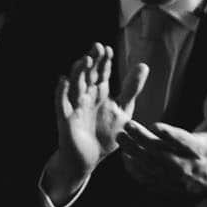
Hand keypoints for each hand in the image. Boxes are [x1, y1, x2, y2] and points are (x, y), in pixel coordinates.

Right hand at [51, 44, 146, 184]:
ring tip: (85, 60)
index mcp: (100, 92)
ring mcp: (75, 107)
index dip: (104, 61)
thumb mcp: (123, 109)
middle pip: (88, 75)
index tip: (108, 49)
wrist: (90, 159)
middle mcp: (87, 96)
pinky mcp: (66, 120)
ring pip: (75, 86)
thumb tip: (144, 65)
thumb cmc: (105, 133)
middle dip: (92, 61)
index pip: (102, 72)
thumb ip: (132, 88)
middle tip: (97, 47)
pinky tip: (64, 80)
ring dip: (78, 73)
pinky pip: (62, 104)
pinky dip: (61, 92)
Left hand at [114, 88, 206, 199]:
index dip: (168, 134)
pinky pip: (145, 177)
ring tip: (121, 137)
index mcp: (198, 148)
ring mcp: (172, 176)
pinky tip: (124, 155)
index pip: (182, 141)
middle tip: (128, 125)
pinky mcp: (164, 183)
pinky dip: (134, 167)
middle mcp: (184, 164)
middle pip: (160, 152)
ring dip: (133, 152)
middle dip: (142, 138)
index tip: (154, 125)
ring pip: (149, 165)